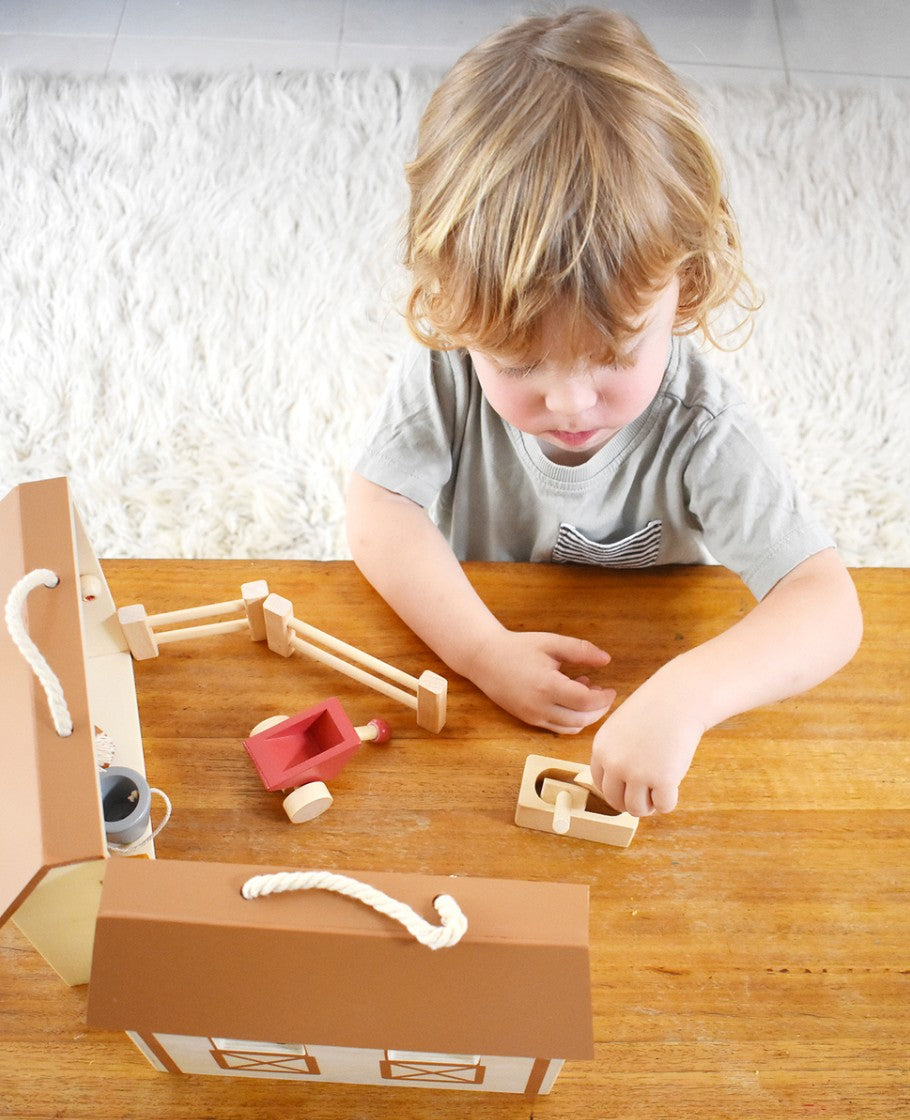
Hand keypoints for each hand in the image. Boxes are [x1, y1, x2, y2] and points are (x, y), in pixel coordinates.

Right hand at [467, 629, 614, 732]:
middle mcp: (540, 707)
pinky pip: (557, 728)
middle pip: (582, 719)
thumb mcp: (551, 643)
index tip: (612, 689)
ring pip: (571, 727)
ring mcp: (533, 716)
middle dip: (599, 709)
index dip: (604, 698)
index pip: (586, 701)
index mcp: (547, 686)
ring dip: (586, 715)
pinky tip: (571, 699)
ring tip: (587, 692)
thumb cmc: (519, 647)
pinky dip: (571, 719)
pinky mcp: (528, 720)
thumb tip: (606, 660)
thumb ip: (581, 650)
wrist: (485, 658)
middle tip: (605, 694)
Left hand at [589, 673, 704, 815]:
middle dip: (632, 801)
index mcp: (601, 749)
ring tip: (660, 789)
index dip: (618, 790)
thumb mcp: (622, 728)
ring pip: (637, 809)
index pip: (600, 785)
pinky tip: (673, 785)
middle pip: (616, 801)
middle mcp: (614, 763)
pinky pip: (663, 806)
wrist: (679, 698)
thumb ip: (616, 754)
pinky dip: (669, 801)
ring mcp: (637, 773)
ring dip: (650, 805)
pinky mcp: (661, 779)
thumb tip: (621, 788)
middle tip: (648, 792)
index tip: (631, 788)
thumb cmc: (655, 711)